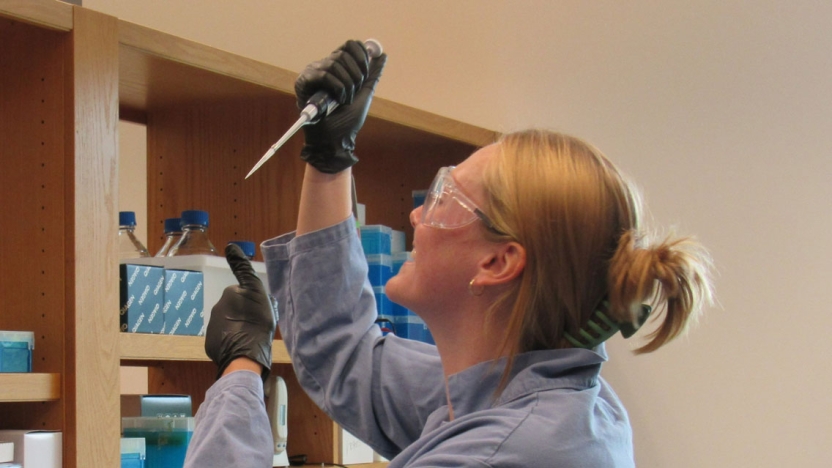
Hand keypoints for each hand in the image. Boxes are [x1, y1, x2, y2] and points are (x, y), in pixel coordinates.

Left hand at [205, 244, 276, 379]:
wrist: (245, 355)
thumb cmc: (257, 323)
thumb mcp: (259, 292)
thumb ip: (244, 268)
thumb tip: (230, 248)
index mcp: (231, 293)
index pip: (242, 291)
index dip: (250, 298)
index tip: (255, 308)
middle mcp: (218, 306)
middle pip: (234, 307)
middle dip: (243, 312)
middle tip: (256, 323)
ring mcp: (213, 325)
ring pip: (228, 322)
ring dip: (236, 326)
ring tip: (249, 337)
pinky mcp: (211, 342)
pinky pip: (223, 337)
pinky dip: (230, 339)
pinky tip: (239, 345)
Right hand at [295, 40, 387, 173]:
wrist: (335, 140)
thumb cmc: (347, 120)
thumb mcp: (364, 93)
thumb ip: (371, 75)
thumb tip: (382, 55)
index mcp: (337, 67)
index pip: (350, 46)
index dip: (362, 56)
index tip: (366, 73)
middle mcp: (323, 66)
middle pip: (344, 53)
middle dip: (356, 75)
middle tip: (355, 92)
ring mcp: (312, 73)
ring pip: (335, 63)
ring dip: (347, 85)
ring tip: (345, 101)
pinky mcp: (304, 82)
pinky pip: (325, 75)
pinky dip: (337, 88)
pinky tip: (337, 100)